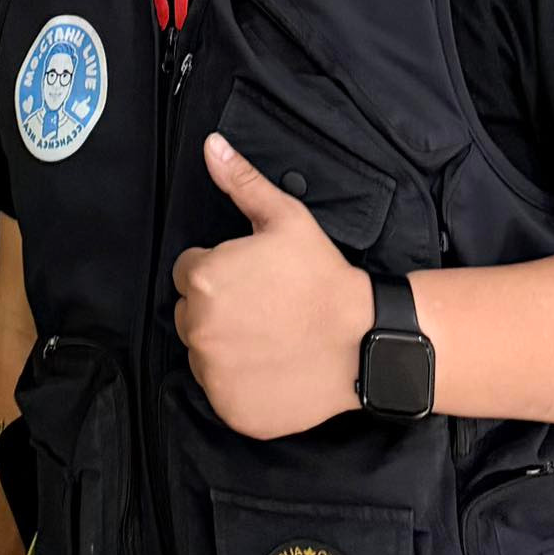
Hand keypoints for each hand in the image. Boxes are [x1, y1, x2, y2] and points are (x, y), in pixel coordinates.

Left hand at [172, 131, 373, 439]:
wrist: (364, 341)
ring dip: (225, 347)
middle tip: (264, 309)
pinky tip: (272, 368)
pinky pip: (220, 392)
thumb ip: (240, 181)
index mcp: (203, 278)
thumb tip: (211, 145)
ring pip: (203, 354)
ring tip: (270, 338)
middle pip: (190, 314)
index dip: (220, 272)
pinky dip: (239, 385)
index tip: (253, 279)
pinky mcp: (230, 409)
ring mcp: (213, 373)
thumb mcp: (284, 219)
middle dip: (218, 309)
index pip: (189, 272)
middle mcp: (198, 328)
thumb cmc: (322, 276)